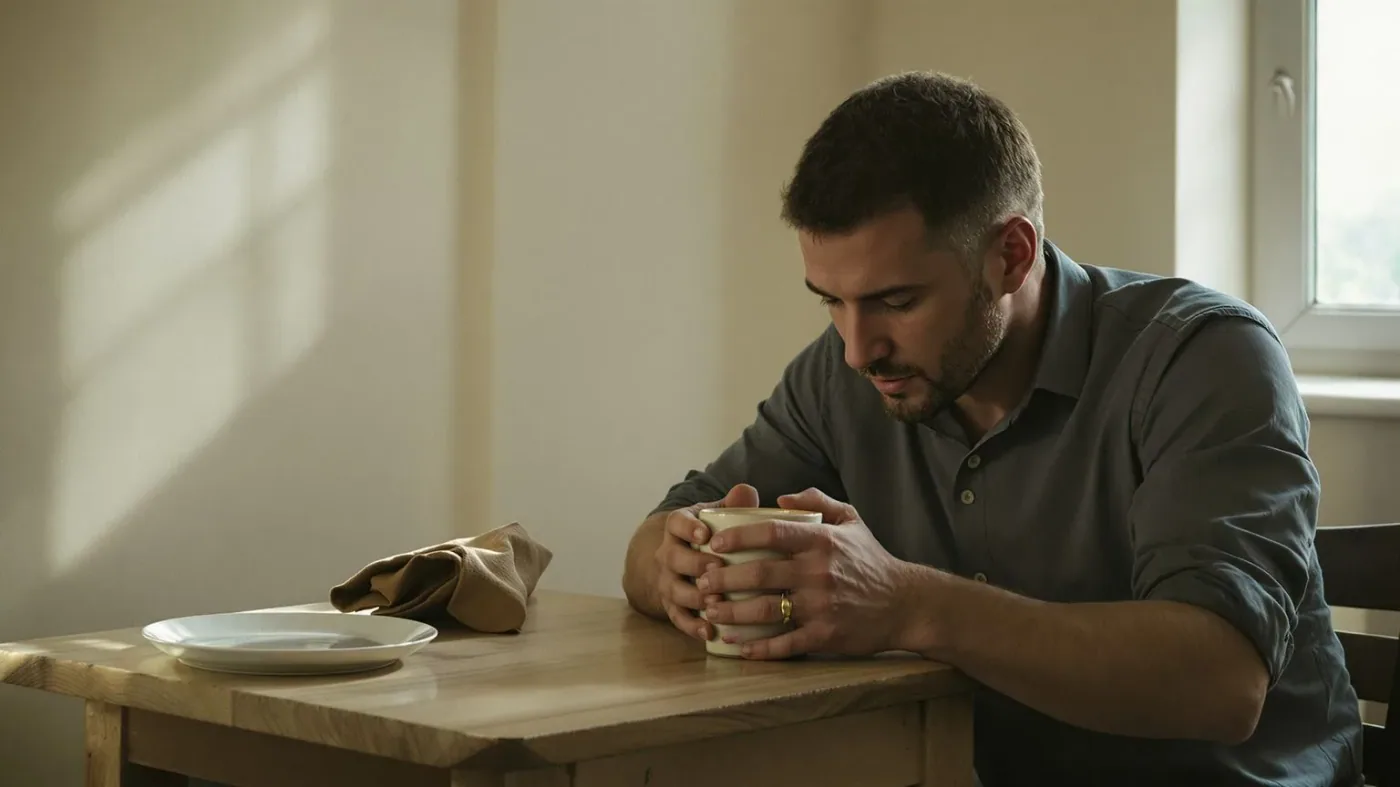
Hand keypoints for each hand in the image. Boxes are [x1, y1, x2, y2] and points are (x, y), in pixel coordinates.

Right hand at [653, 483, 759, 640]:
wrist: (678, 562)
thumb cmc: (709, 536)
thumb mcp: (716, 516)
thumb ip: (732, 504)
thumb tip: (748, 491)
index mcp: (679, 528)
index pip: (676, 523)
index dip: (689, 528)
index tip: (706, 534)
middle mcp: (668, 554)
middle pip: (674, 558)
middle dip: (695, 564)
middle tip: (718, 568)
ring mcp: (668, 581)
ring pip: (675, 590)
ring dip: (695, 597)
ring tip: (717, 601)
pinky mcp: (672, 606)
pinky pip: (677, 618)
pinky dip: (692, 626)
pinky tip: (710, 632)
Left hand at [697, 488, 913, 658]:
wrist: (906, 604)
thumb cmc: (872, 560)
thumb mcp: (851, 521)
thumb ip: (817, 501)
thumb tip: (780, 498)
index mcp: (821, 541)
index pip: (772, 533)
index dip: (738, 536)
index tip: (713, 542)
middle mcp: (819, 572)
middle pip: (759, 574)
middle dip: (723, 578)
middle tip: (701, 581)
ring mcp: (821, 606)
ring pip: (765, 610)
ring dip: (731, 614)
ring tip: (709, 613)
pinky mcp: (826, 636)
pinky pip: (786, 643)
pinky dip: (760, 648)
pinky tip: (739, 647)